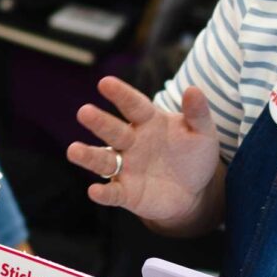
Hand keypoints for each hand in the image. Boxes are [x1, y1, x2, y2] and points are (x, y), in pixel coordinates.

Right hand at [68, 77, 223, 231]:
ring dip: (89, 156)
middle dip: (99, 122)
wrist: (194, 191)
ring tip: (73, 150)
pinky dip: (103, 192)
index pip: (133, 105)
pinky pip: (112, 192)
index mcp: (148, 121)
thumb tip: (194, 89)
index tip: (105, 83)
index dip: (120, 95)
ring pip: (103, 160)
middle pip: (113, 130)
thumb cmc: (193, 156)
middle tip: (84, 112)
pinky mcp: (126, 193)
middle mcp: (131, 142)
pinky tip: (94, 191)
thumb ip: (197, 113)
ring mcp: (126, 167)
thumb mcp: (202, 133)